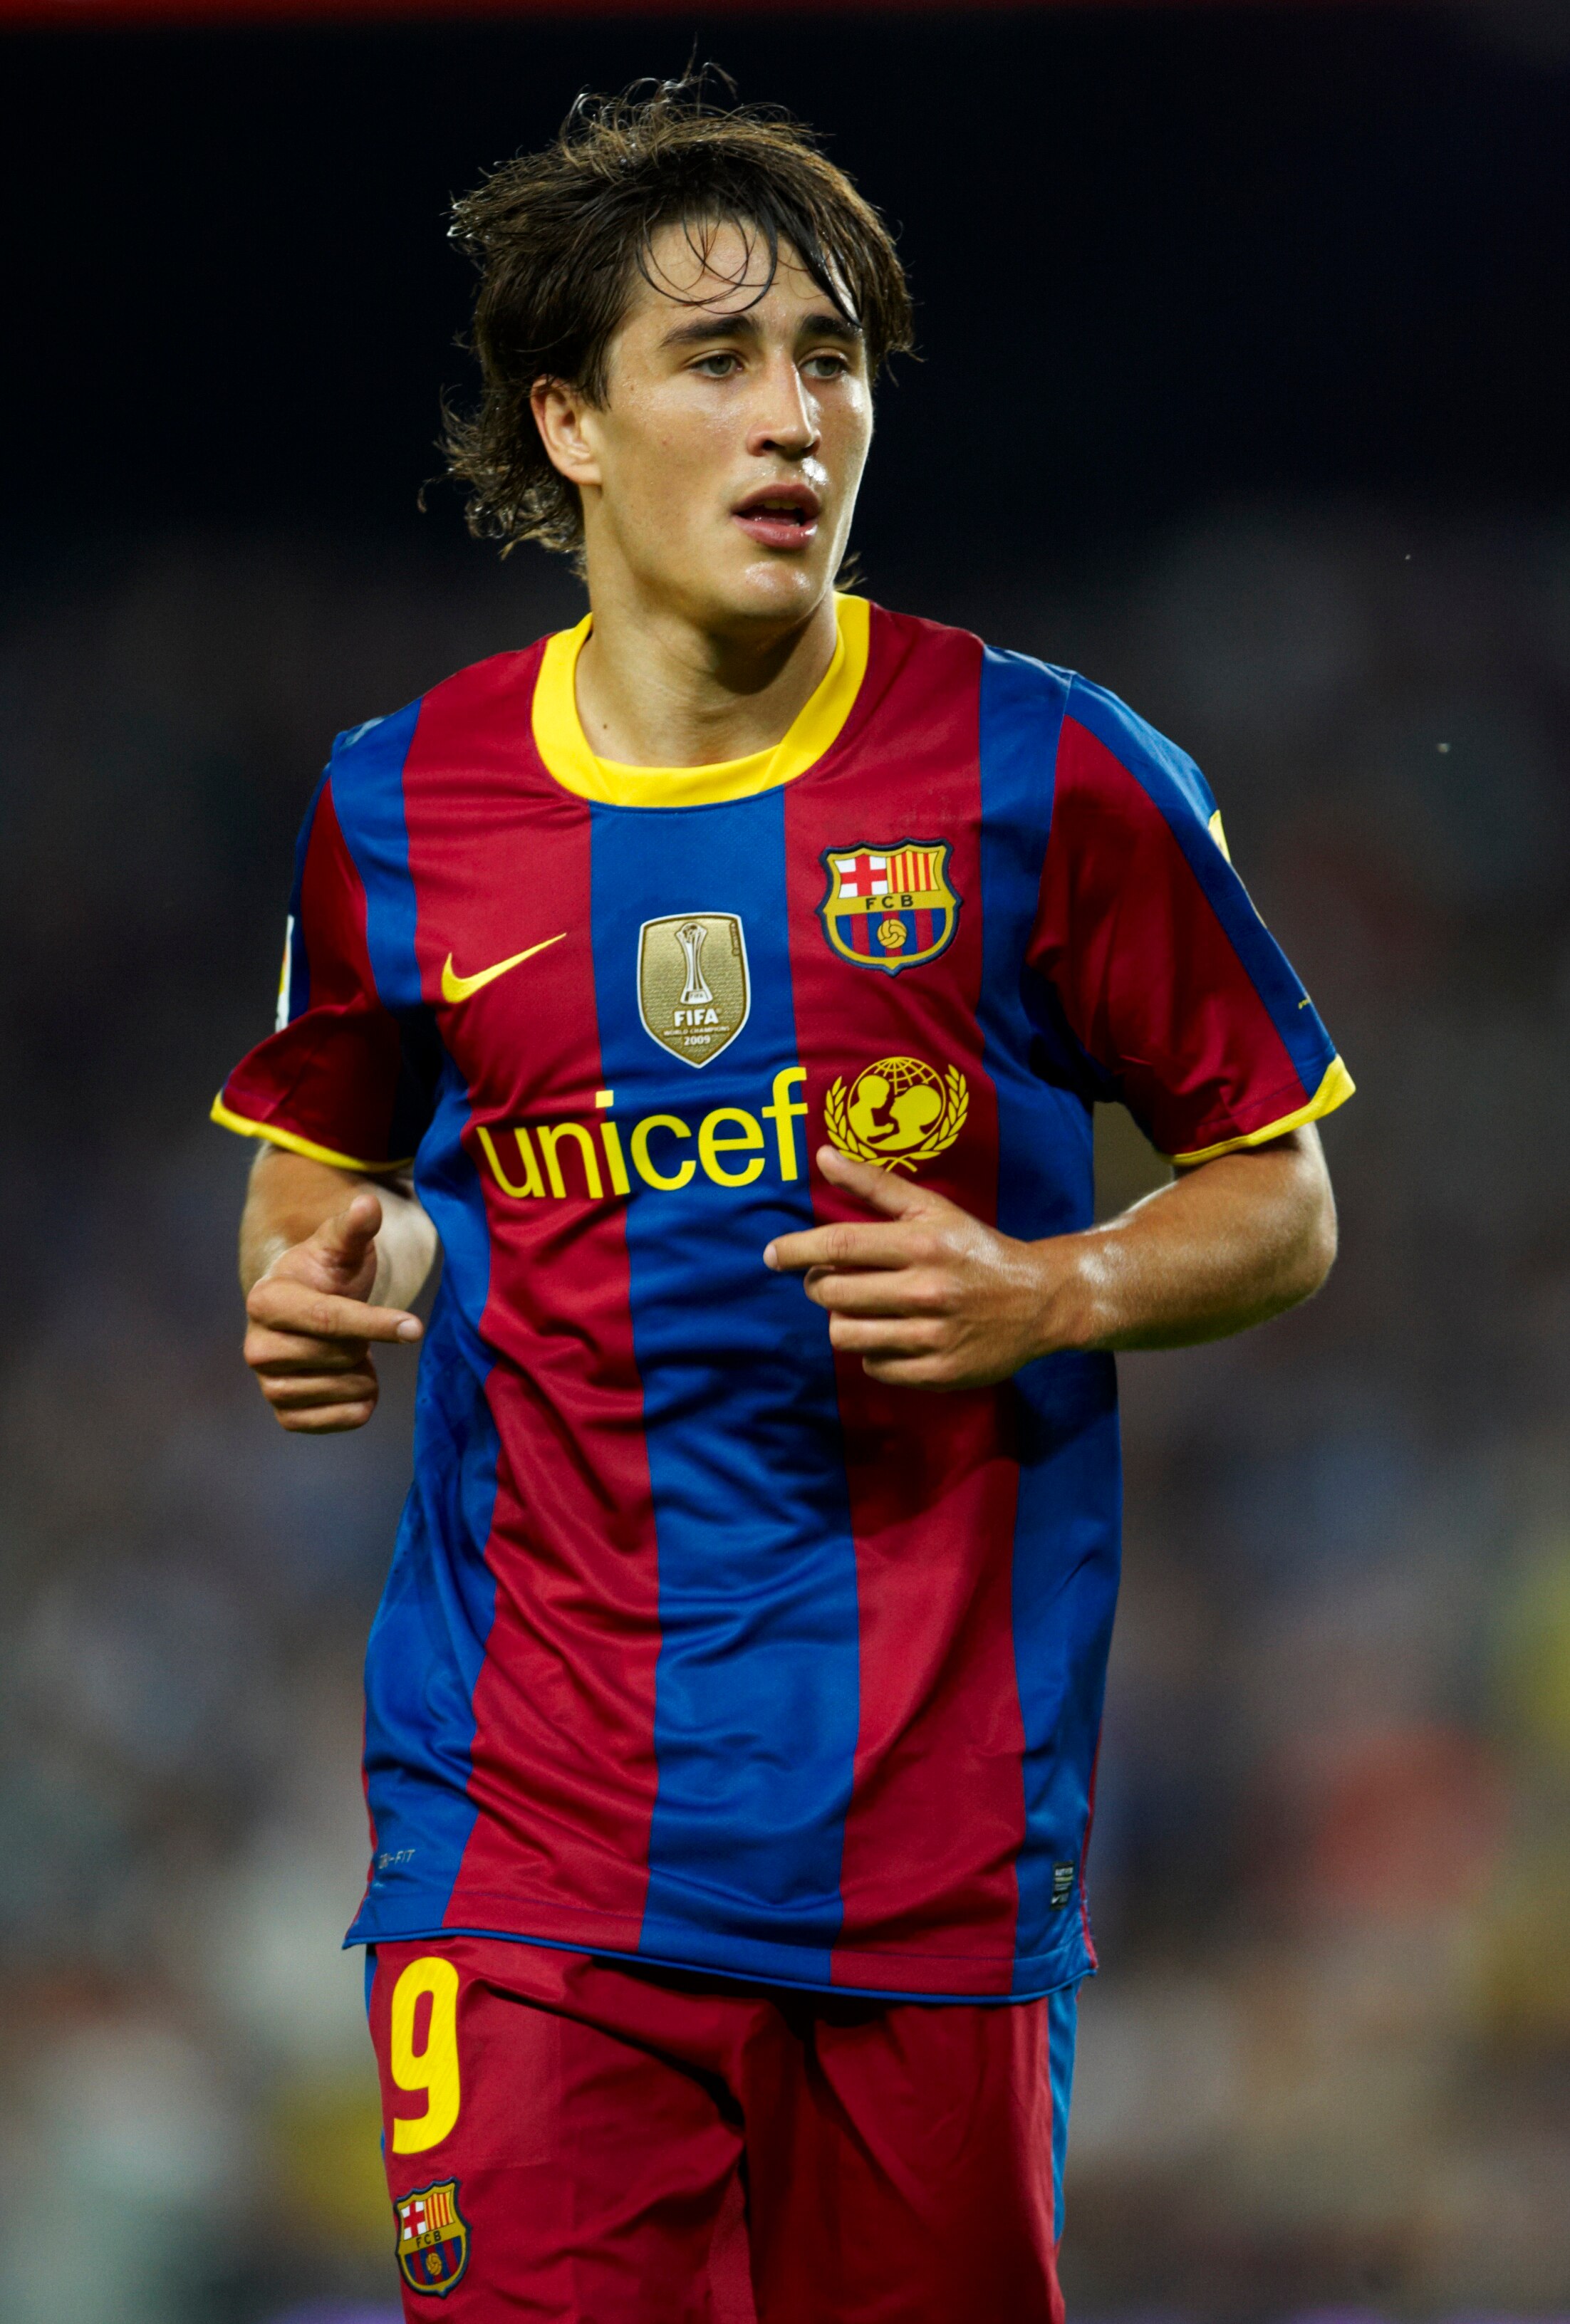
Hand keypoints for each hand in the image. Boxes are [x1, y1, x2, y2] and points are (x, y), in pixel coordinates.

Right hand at [243, 1192, 423, 1432]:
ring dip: (364, 1371)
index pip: (328, 1319)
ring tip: (350, 1350)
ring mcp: (269, 1386)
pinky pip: (344, 1420)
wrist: (304, 1313)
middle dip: (364, 1341)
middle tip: (357, 1327)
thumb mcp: (340, 1247)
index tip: (416, 1327)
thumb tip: (367, 1204)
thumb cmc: (325, 1275)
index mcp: (266, 1301)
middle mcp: (257, 1349)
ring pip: (345, 1389)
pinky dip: (361, 1402)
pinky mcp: (286, 1416)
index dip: (375, 1324)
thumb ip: (353, 1227)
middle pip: (341, 1355)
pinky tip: (352, 1379)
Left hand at [763, 1147, 1087, 1390]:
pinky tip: (894, 1335)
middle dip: (821, 1287)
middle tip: (833, 1281)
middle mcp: (926, 1289)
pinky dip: (874, 1353)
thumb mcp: (933, 1209)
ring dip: (843, 1321)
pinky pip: (874, 1367)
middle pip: (833, 1294)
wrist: (1040, 1300)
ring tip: (862, 1309)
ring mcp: (933, 1334)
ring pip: (847, 1335)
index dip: (795, 1251)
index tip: (771, 1255)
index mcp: (921, 1244)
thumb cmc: (976, 1249)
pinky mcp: (940, 1372)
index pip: (839, 1246)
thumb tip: (823, 1156)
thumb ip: (875, 1185)